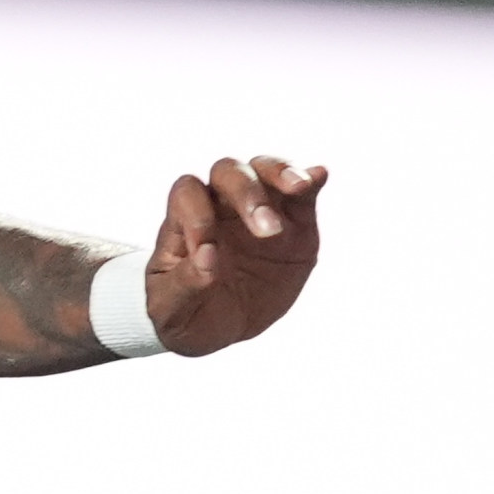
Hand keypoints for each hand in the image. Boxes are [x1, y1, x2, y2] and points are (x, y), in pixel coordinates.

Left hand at [140, 156, 323, 356]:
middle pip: (228, 172)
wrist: (217, 324)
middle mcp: (219, 204)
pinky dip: (311, 179)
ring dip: (280, 173)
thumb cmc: (184, 310)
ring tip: (299, 187)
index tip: (209, 254)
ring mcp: (257, 208)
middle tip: (268, 230)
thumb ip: (185, 284)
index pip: (188, 195)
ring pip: (264, 169)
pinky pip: (302, 192)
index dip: (198, 216)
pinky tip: (320, 175)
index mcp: (184, 220)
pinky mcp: (293, 222)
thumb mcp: (173, 309)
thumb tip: (208, 259)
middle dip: (248, 194)